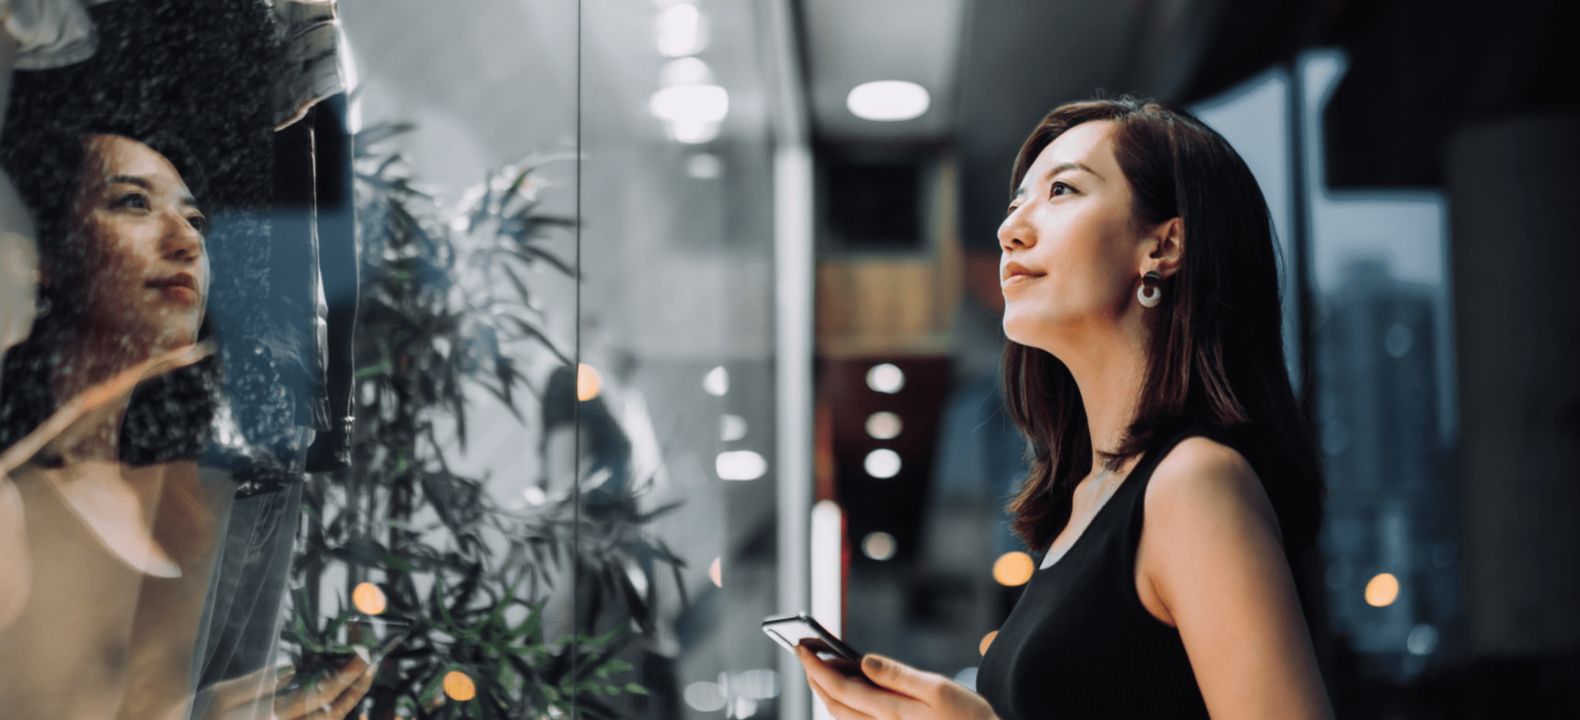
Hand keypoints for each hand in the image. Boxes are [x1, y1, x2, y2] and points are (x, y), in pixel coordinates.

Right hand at [199, 654, 374, 719]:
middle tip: (373, 663)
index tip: (362, 657)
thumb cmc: (199, 719)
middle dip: (355, 688)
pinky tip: (346, 701)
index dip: (343, 677)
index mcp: (268, 717)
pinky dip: (333, 713)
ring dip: (349, 701)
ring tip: (365, 675)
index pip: (316, 695)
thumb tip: (292, 669)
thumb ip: (257, 683)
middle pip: (330, 713)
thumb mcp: (219, 697)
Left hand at [795, 645, 997, 719]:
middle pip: (833, 703)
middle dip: (814, 678)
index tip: (800, 647)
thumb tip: (864, 661)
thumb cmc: (967, 719)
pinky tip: (851, 687)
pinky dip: (845, 702)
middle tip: (804, 653)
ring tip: (822, 665)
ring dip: (827, 690)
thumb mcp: (938, 689)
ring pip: (842, 714)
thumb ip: (898, 675)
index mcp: (890, 712)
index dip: (815, 667)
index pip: (838, 688)